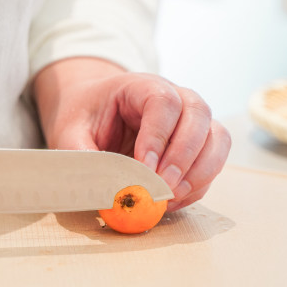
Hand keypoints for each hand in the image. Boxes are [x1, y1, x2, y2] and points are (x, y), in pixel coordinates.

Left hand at [32, 57, 229, 211]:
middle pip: (198, 114)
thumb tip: (105, 189)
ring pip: (216, 138)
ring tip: (170, 197)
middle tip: (163, 187)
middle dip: (184, 156)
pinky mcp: (199, 145)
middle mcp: (176, 97)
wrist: (94, 112)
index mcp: (141, 86)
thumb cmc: (84, 117)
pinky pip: (212, 164)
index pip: (163, 102)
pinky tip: (172, 201)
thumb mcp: (70, 132)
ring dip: (199, 172)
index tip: (145, 168)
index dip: (158, 136)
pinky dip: (198, 186)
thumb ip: (82, 156)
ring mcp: (192, 120)